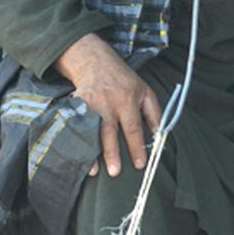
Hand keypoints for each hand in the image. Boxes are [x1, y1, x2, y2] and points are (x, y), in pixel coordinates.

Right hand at [56, 33, 161, 177]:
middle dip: (112, 153)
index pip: (133, 127)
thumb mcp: (145, 91)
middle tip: (115, 172)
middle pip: (109, 131)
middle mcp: (108, 103)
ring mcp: (89, 104)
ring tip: (92, 171)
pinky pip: (74, 126)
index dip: (136, 146)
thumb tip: (159, 135)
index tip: (140, 164)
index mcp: (127, 100)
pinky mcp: (75, 105)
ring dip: (90, 151)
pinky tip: (74, 155)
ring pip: (90, 131)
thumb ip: (154, 113)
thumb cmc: (124, 80)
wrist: (95, 62)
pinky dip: (73, 141)